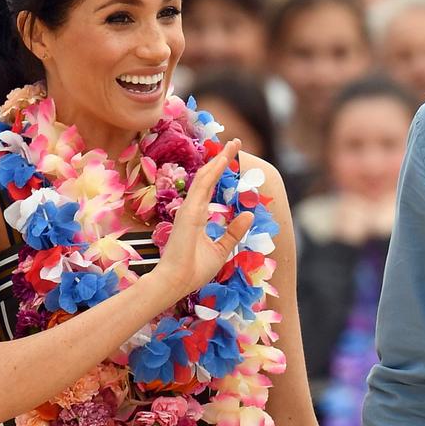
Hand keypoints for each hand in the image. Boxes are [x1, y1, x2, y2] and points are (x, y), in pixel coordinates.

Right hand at [153, 140, 255, 296]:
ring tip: (232, 145)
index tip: (231, 156)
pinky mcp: (188, 213)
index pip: (210, 187)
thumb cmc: (194, 270)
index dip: (220, 170)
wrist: (176, 283)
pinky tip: (221, 161)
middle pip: (207, 177)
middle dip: (221, 159)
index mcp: (197, 216)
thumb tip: (248, 214)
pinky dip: (212, 173)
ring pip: (204, 178)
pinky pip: (201, 188)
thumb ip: (233, 231)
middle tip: (235, 142)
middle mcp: (191, 209)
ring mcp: (188, 209)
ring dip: (218, 160)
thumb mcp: (221, 249)